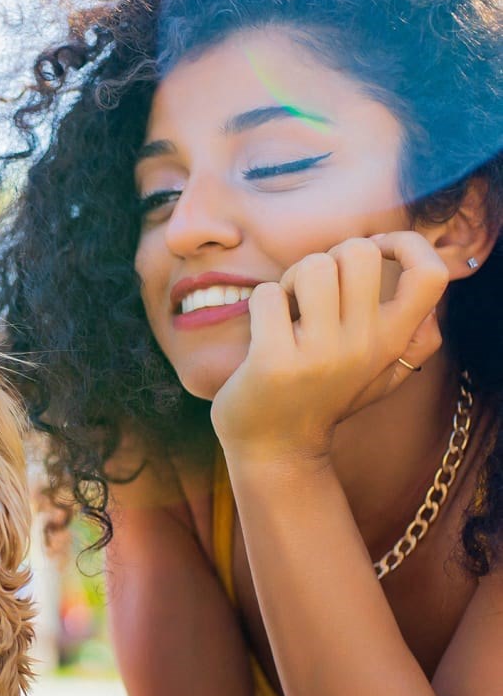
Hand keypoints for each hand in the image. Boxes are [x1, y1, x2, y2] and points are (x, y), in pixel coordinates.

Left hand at [210, 232, 447, 461]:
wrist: (277, 451)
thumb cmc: (326, 399)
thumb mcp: (383, 375)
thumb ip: (415, 339)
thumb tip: (434, 296)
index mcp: (392, 342)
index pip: (430, 274)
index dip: (405, 244)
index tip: (377, 251)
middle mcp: (363, 346)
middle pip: (358, 251)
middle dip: (330, 258)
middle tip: (315, 290)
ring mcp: (320, 355)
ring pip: (312, 265)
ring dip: (292, 279)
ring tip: (289, 310)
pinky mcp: (274, 361)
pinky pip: (267, 294)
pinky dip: (261, 304)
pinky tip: (265, 332)